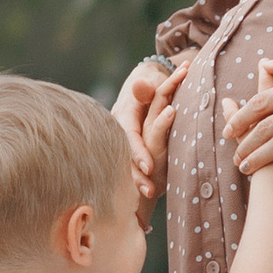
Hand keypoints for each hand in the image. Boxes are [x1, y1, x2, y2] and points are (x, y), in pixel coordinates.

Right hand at [113, 56, 185, 203]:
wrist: (146, 77)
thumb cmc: (152, 79)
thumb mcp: (150, 80)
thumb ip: (145, 89)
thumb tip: (140, 86)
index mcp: (125, 114)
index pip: (130, 136)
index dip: (138, 153)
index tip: (149, 168)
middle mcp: (121, 127)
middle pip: (127, 155)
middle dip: (137, 175)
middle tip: (151, 192)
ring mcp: (124, 136)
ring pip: (127, 163)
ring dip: (138, 181)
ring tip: (150, 195)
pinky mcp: (130, 143)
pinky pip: (130, 163)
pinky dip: (137, 177)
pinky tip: (145, 192)